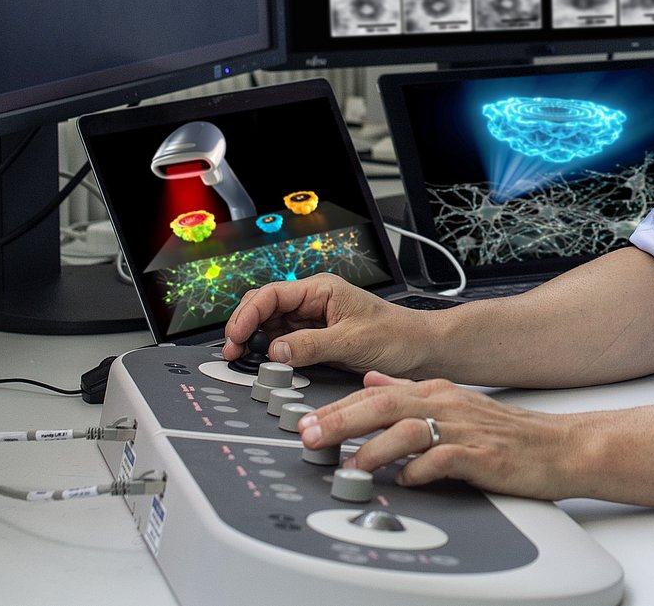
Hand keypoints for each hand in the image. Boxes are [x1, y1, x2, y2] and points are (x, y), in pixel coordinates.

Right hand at [219, 275, 417, 373]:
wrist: (421, 350)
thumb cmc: (397, 336)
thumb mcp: (351, 341)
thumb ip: (310, 345)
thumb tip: (275, 351)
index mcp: (322, 289)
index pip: (271, 295)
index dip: (247, 315)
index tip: (235, 337)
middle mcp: (314, 301)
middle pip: (264, 307)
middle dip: (244, 327)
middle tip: (232, 352)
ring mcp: (314, 320)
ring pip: (271, 325)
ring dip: (255, 340)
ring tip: (243, 360)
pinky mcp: (317, 339)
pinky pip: (285, 342)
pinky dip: (271, 352)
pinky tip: (265, 363)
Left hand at [298, 371, 592, 501]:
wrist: (558, 446)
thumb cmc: (505, 433)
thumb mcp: (452, 402)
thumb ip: (410, 391)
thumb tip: (370, 381)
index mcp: (436, 391)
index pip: (376, 393)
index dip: (338, 407)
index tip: (307, 421)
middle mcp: (445, 405)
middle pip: (383, 405)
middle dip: (341, 421)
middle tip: (310, 437)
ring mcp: (463, 429)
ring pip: (407, 430)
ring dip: (373, 449)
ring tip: (350, 467)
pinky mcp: (480, 455)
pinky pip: (442, 460)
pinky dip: (418, 471)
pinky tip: (405, 481)